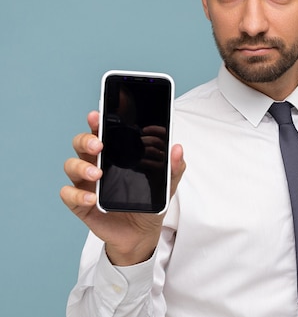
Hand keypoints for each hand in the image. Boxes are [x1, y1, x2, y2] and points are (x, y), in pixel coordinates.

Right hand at [61, 111, 185, 265]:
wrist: (142, 233)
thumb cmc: (149, 202)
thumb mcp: (166, 185)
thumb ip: (173, 168)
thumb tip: (178, 149)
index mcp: (115, 154)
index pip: (102, 132)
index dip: (97, 122)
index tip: (98, 115)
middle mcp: (96, 164)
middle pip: (81, 144)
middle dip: (86, 139)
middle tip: (99, 144)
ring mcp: (86, 183)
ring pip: (71, 165)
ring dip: (81, 166)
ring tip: (97, 173)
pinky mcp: (81, 204)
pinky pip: (68, 195)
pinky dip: (76, 195)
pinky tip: (91, 198)